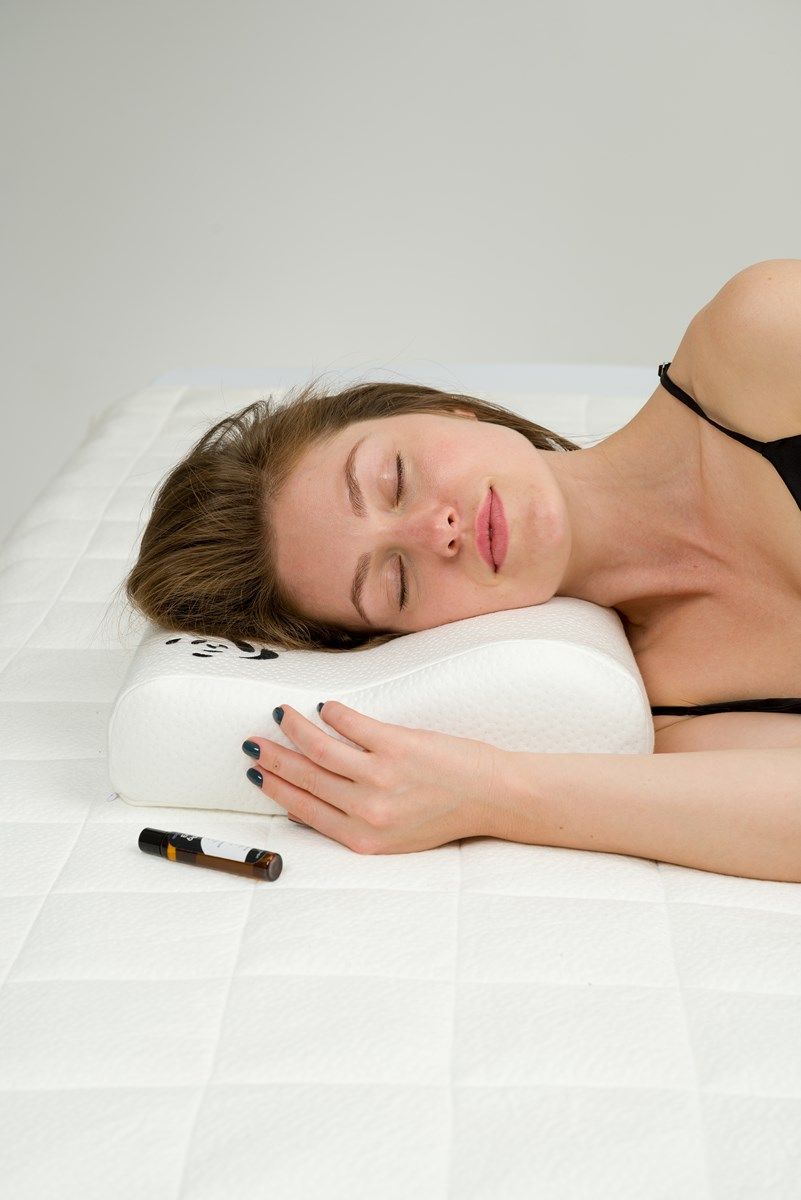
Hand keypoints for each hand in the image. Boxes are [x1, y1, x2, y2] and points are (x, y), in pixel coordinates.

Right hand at [243, 701, 505, 854]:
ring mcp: (381, 777)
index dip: (275, 789)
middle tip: (253, 743)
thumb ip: (356, 825)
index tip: (257, 773)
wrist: (493, 797)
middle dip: (273, 758)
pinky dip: (333, 714)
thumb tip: (310, 802)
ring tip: (282, 716)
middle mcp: (368, 811)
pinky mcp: (398, 747)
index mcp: (363, 839)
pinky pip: (352, 725)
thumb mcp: (395, 838)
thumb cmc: (448, 815)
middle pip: (305, 779)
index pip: (303, 810)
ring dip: (294, 730)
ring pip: (320, 749)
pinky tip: (325, 708)